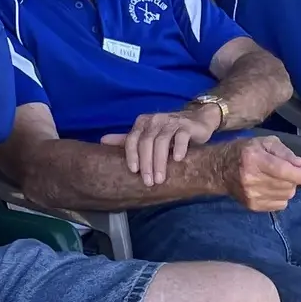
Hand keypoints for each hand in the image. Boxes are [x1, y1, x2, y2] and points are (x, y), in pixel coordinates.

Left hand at [102, 104, 222, 185]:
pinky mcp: (187, 126)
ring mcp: (172, 122)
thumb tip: (102, 141)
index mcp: (143, 123)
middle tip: (148, 182)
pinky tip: (177, 160)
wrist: (197, 120)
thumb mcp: (147, 136)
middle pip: (146, 142)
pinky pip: (181, 137)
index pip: (132, 139)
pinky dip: (178, 148)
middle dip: (146, 163)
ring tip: (160, 178)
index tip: (134, 171)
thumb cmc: (169, 132)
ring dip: (160, 161)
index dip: (132, 155)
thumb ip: (127, 140)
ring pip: (162, 141)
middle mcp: (155, 120)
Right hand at [224, 136, 300, 212]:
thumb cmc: (245, 152)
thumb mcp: (264, 142)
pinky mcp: (251, 206)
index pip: (281, 170)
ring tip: (278, 180)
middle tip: (288, 173)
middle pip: (286, 185)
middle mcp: (251, 178)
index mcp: (254, 159)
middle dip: (294, 180)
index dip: (298, 175)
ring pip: (285, 197)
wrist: (220, 170)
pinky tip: (273, 189)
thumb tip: (300, 165)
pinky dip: (281, 198)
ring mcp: (251, 194)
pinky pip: (279, 206)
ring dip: (288, 189)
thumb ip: (284, 152)